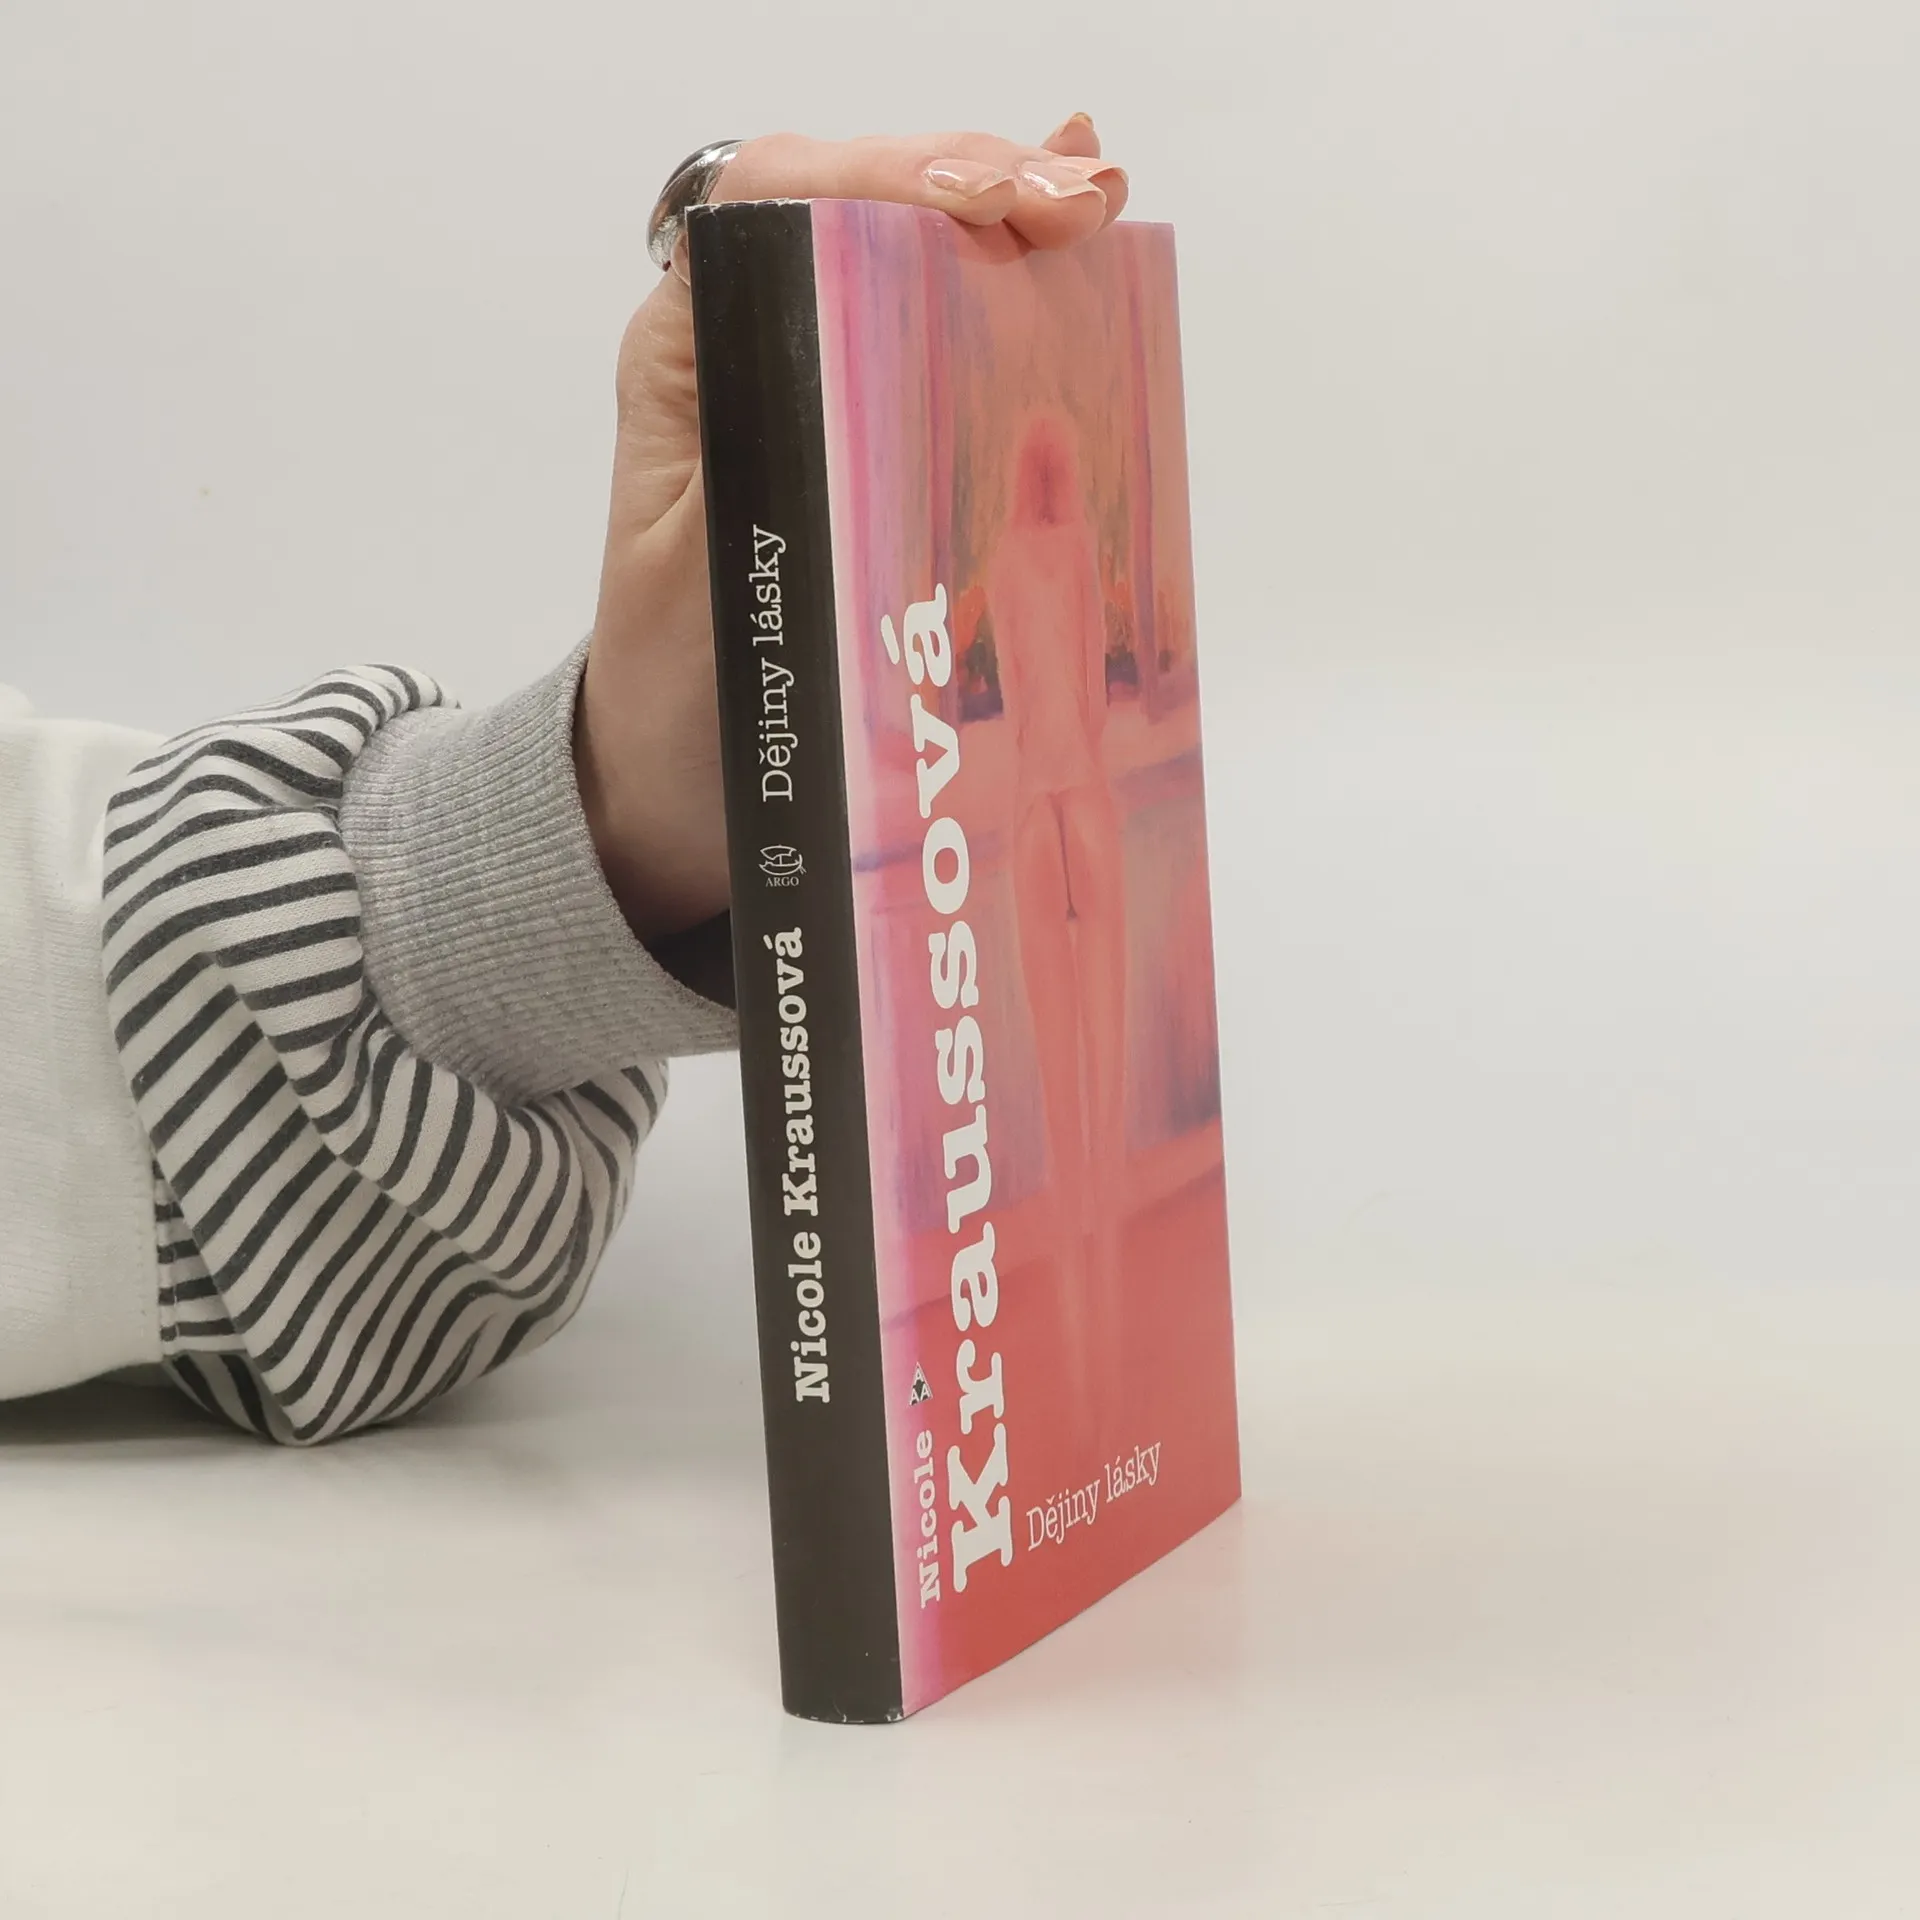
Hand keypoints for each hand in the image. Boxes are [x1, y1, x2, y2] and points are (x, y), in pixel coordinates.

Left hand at [573, 118, 1128, 948]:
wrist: (681, 774)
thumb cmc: (682, 692)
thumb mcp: (710, 580)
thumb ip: (765, 467)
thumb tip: (855, 346)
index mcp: (688, 357)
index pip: (773, 199)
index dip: (885, 176)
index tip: (988, 205)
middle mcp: (745, 340)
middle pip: (854, 198)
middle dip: (971, 177)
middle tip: (1080, 203)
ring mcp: (810, 371)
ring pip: (904, 242)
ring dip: (1004, 209)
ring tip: (1094, 203)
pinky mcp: (865, 418)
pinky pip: (937, 315)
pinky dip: (1011, 267)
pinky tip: (1078, 234)